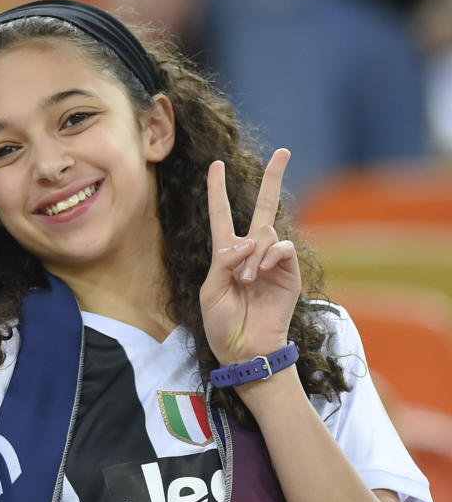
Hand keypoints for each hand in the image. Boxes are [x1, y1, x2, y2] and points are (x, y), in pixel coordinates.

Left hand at [199, 149, 300, 366]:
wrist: (245, 349)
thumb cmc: (222, 324)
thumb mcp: (211, 290)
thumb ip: (224, 261)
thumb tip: (247, 241)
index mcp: (226, 254)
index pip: (222, 215)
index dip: (218, 190)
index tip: (216, 165)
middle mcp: (251, 252)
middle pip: (264, 207)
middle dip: (273, 179)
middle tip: (284, 151)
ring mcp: (272, 261)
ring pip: (266, 234)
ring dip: (252, 254)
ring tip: (245, 281)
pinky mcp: (289, 273)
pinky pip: (281, 248)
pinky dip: (269, 255)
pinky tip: (261, 271)